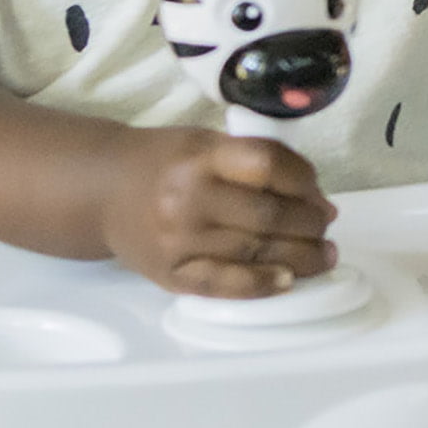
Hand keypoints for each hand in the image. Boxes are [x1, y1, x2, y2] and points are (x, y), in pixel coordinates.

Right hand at [100, 127, 336, 296]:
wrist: (102, 191)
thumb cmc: (164, 162)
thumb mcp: (206, 142)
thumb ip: (256, 162)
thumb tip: (316, 199)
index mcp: (201, 156)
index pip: (268, 166)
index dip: (305, 181)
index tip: (318, 192)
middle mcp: (189, 199)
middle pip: (268, 215)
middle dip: (310, 223)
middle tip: (325, 226)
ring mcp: (178, 241)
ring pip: (255, 252)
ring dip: (301, 257)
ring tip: (323, 255)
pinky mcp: (170, 275)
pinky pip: (224, 284)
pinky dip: (262, 285)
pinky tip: (288, 280)